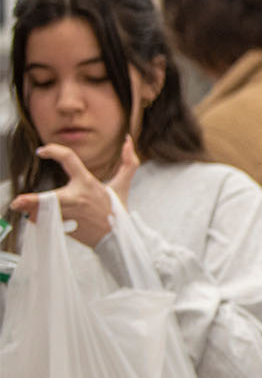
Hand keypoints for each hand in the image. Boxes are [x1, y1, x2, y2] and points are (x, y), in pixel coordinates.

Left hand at [8, 140, 137, 246]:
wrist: (117, 237)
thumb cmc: (117, 210)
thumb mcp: (123, 185)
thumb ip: (128, 162)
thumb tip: (128, 139)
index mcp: (87, 182)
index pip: (69, 159)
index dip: (54, 151)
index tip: (42, 151)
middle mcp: (78, 197)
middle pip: (50, 197)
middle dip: (31, 201)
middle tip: (17, 202)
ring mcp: (71, 213)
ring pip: (44, 212)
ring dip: (30, 210)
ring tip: (19, 206)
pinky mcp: (66, 227)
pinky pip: (44, 222)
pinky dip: (36, 219)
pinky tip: (31, 217)